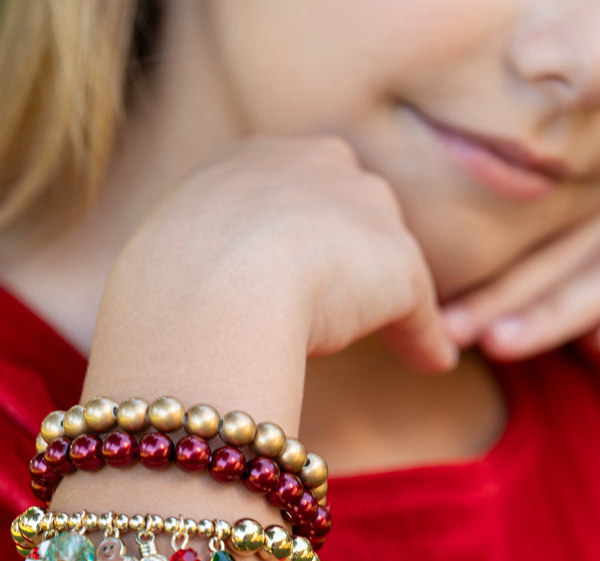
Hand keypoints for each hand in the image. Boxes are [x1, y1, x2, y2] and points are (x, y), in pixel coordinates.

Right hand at [112, 135, 459, 372]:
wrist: (213, 291)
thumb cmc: (170, 287)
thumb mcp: (173, 256)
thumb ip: (202, 264)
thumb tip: (205, 308)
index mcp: (253, 158)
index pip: (294, 184)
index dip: (295, 229)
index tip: (293, 268)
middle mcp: (318, 163)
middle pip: (352, 205)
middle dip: (352, 249)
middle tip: (343, 298)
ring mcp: (363, 210)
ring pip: (385, 255)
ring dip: (388, 295)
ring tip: (393, 336)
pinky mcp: (398, 264)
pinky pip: (417, 307)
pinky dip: (422, 337)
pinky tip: (429, 363)